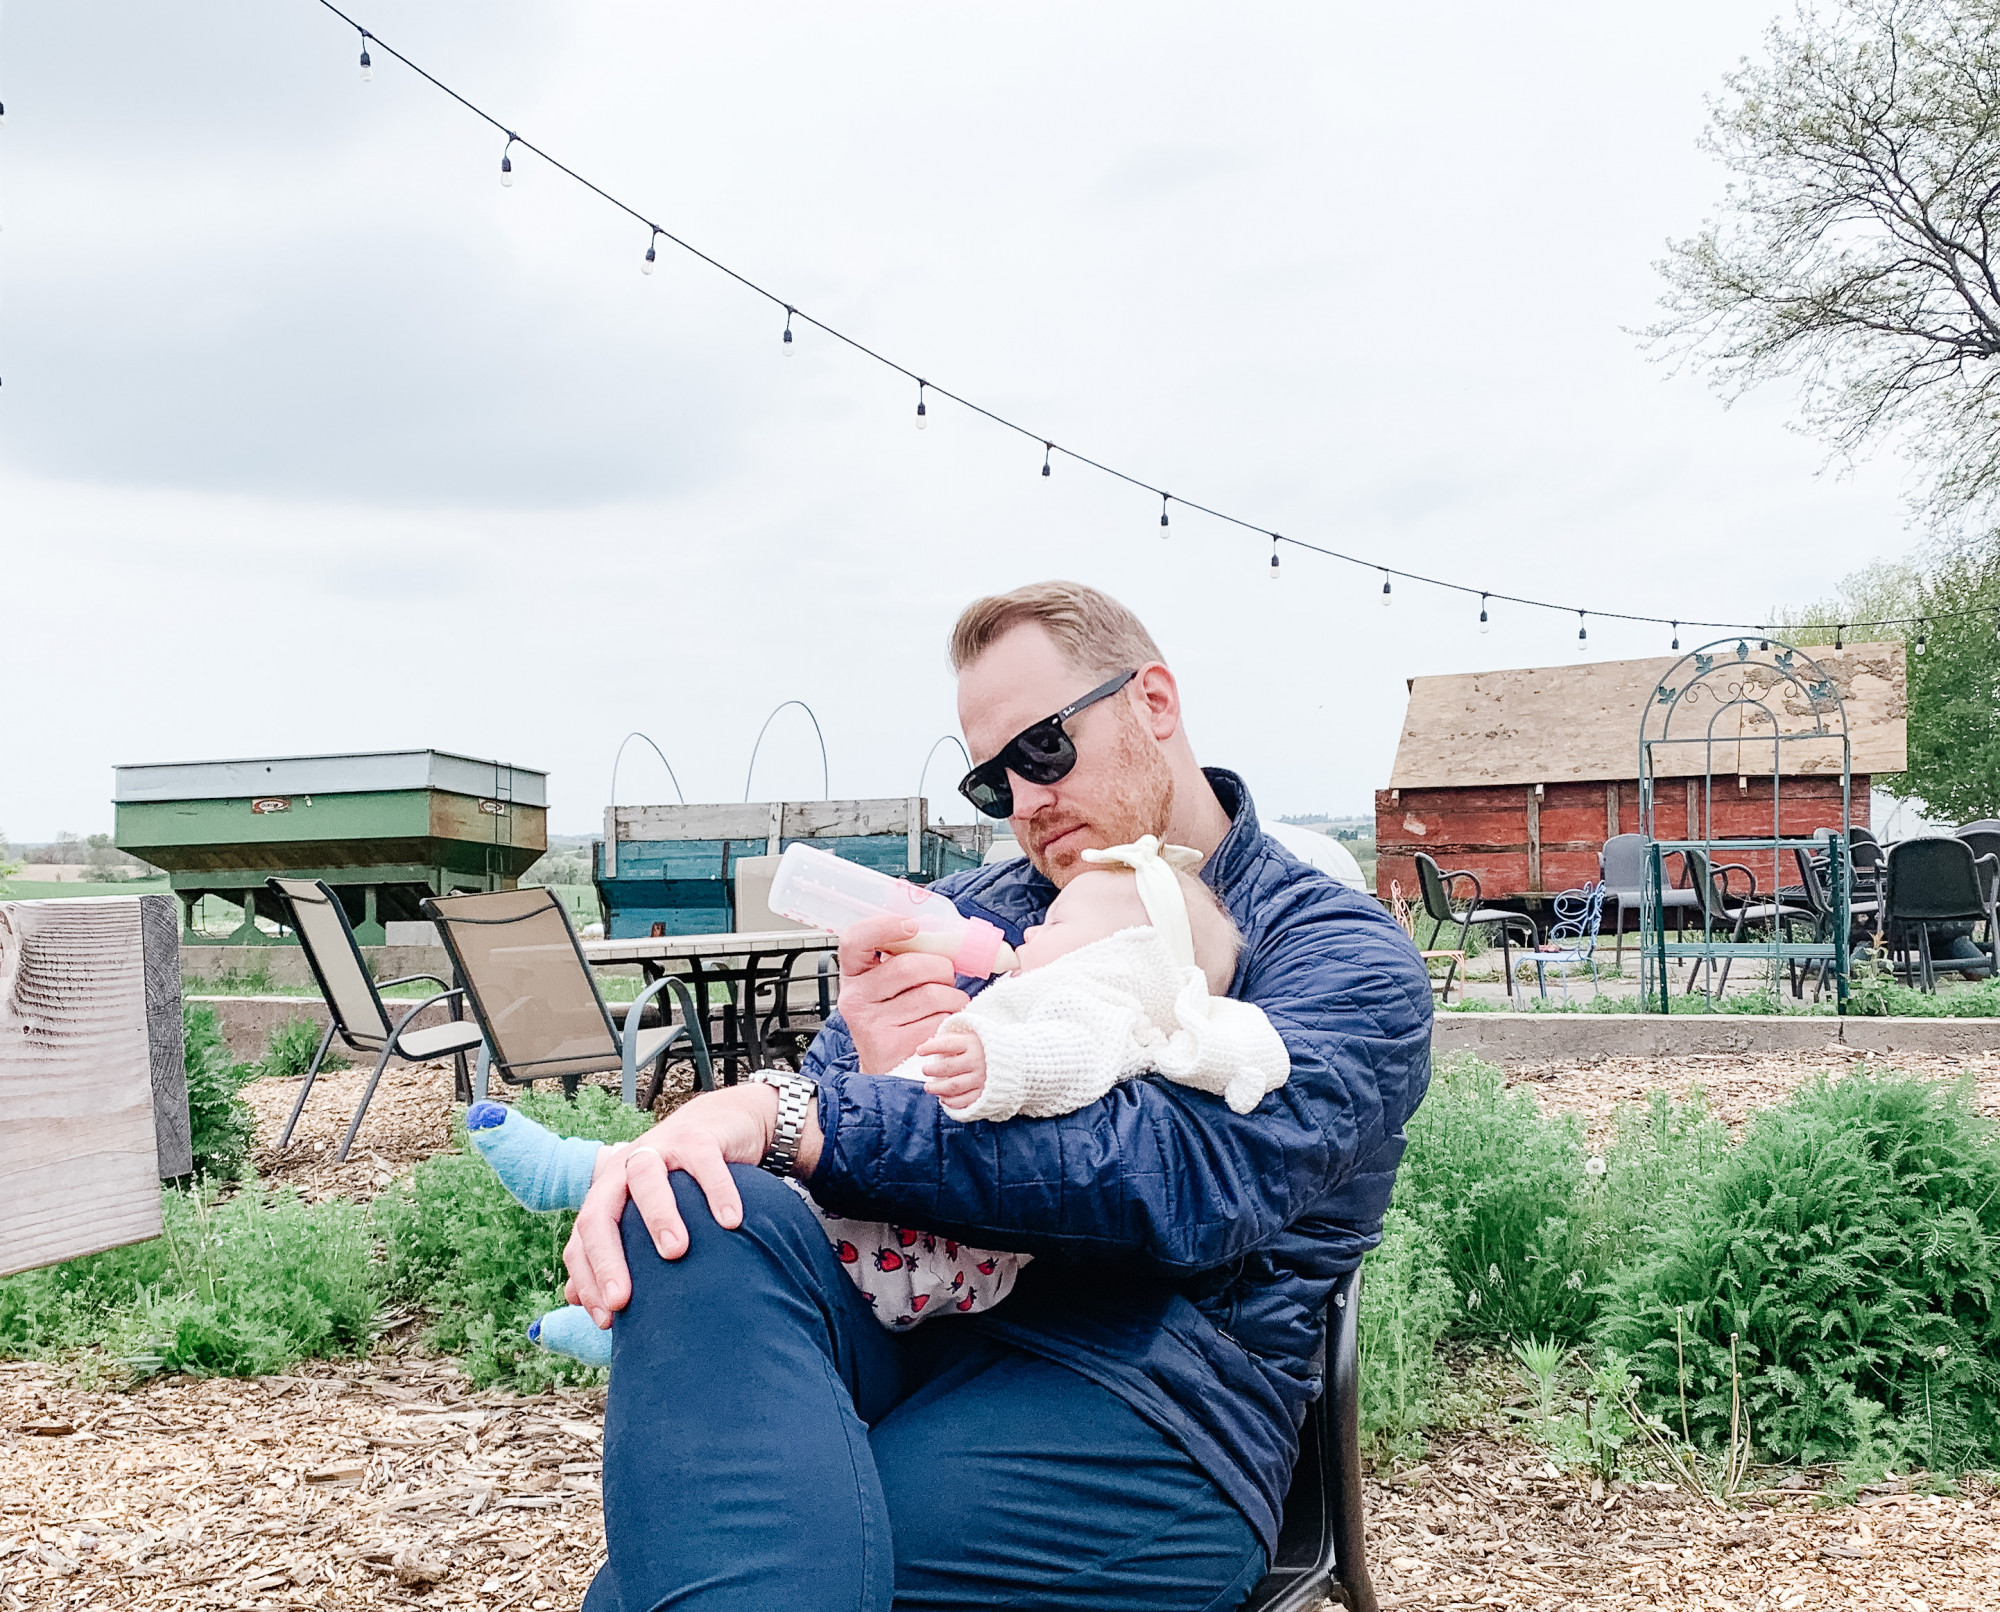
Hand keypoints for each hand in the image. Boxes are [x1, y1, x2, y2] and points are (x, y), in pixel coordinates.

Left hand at [561, 1083, 778, 1325]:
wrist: (719, 1124)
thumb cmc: (680, 1182)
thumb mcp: (643, 1214)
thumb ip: (615, 1251)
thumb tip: (573, 1299)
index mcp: (607, 1193)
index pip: (582, 1239)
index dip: (587, 1280)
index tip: (607, 1321)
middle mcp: (624, 1170)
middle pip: (600, 1210)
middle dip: (606, 1257)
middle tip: (622, 1299)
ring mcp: (660, 1148)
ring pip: (646, 1177)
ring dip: (657, 1215)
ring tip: (675, 1252)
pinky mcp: (698, 1137)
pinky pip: (704, 1162)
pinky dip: (717, 1190)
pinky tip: (731, 1221)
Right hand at [838, 915, 969, 1073]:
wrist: (886, 1070)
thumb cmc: (895, 1018)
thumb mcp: (888, 985)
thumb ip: (904, 957)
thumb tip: (944, 935)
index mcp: (853, 974)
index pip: (855, 939)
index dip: (884, 927)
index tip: (912, 926)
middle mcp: (855, 998)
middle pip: (911, 966)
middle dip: (942, 968)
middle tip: (945, 977)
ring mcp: (871, 1024)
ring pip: (934, 994)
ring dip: (954, 997)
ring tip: (947, 1004)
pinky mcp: (892, 1047)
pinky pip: (940, 1021)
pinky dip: (952, 1020)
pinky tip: (942, 1025)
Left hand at [918, 1029, 986, 1103]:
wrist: (1012, 1061)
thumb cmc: (983, 1047)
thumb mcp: (970, 1037)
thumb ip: (950, 1039)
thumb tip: (927, 1045)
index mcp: (973, 1043)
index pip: (947, 1044)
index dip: (931, 1047)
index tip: (919, 1051)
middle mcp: (978, 1060)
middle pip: (948, 1067)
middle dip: (932, 1070)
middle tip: (924, 1070)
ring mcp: (982, 1078)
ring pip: (953, 1086)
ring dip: (937, 1088)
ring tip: (928, 1087)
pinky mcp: (985, 1093)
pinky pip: (964, 1101)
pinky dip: (951, 1102)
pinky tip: (943, 1098)